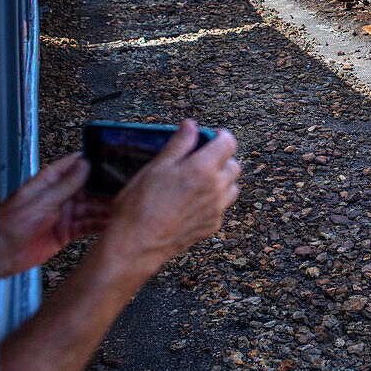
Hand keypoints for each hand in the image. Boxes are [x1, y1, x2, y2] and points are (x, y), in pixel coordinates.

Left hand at [0, 154, 110, 278]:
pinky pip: (87, 225)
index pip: (71, 166)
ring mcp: (63, 215)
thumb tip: (84, 165)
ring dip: (104, 208)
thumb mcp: (43, 200)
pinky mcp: (66, 232)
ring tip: (120, 207)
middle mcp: (58, 197)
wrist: (2, 252)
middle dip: (103, 188)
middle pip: (86, 189)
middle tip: (123, 187)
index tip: (108, 158)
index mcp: (48, 183)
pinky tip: (110, 222)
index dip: (89, 162)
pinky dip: (99, 224)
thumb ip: (66, 184)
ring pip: (90, 208)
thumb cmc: (11, 223)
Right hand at [99, 120, 239, 278]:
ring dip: (221, 180)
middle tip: (202, 158)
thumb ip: (179, 144)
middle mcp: (216, 188)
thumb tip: (190, 126)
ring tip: (199, 180)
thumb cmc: (141, 204)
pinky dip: (214, 200)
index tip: (213, 135)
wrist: (137, 244)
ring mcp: (217, 209)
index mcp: (203, 169)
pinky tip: (193, 201)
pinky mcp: (212, 225)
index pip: (228, 144)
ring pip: (232, 187)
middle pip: (234, 165)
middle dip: (222, 158)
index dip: (222, 136)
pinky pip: (222, 206)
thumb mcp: (156, 167)